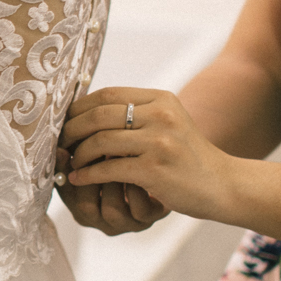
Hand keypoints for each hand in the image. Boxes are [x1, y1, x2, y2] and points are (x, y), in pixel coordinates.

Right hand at [55, 144, 170, 236]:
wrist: (164, 170)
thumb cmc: (122, 162)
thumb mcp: (96, 159)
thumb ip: (76, 155)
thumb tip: (59, 148)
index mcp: (82, 207)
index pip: (66, 194)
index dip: (67, 171)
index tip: (71, 147)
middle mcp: (102, 221)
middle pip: (85, 207)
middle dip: (91, 175)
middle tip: (98, 149)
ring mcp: (127, 223)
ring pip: (111, 210)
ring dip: (114, 180)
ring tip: (119, 155)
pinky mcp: (150, 218)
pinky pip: (139, 210)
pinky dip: (137, 187)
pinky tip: (140, 165)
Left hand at [64, 86, 236, 223]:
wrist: (222, 185)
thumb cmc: (187, 156)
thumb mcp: (167, 123)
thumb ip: (135, 113)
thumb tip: (85, 112)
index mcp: (161, 99)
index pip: (107, 94)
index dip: (79, 108)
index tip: (63, 122)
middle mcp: (161, 115)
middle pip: (99, 115)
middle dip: (71, 130)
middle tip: (58, 144)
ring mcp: (159, 142)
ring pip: (100, 142)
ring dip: (78, 155)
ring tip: (70, 163)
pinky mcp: (155, 170)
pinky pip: (108, 169)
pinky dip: (87, 175)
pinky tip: (79, 179)